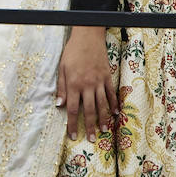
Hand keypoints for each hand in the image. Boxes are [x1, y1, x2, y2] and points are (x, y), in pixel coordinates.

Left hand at [55, 26, 117, 140]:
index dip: (72, 123)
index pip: (72, 109)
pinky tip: (116, 113)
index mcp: (74, 84)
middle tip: (90, 139)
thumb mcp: (62, 68)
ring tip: (103, 130)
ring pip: (102, 104)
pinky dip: (114, 104)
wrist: (88, 37)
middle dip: (89, 126)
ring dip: (103, 118)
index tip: (72, 135)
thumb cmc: (72, 52)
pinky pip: (111, 93)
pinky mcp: (107, 77)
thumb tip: (59, 105)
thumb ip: (61, 87)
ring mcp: (99, 81)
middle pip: (89, 110)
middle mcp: (87, 85)